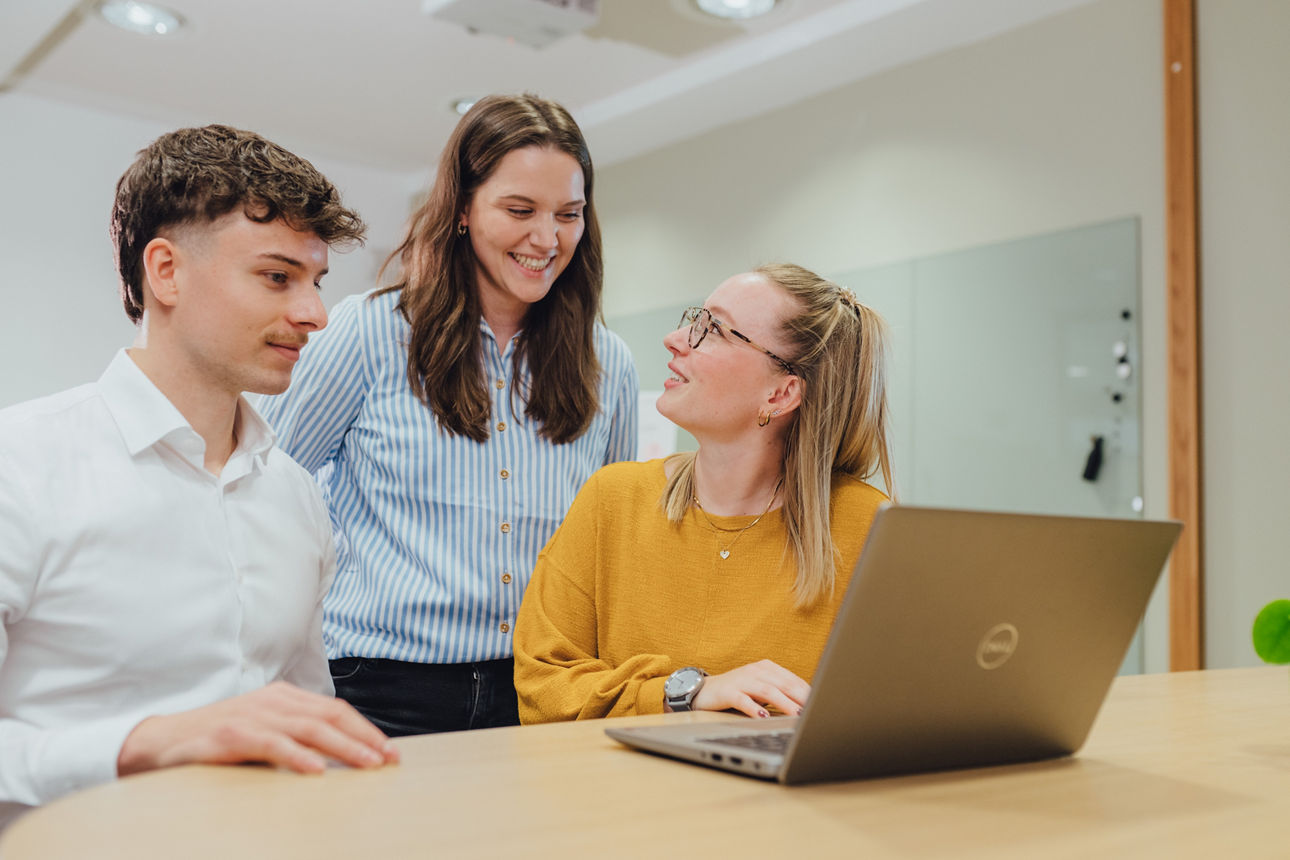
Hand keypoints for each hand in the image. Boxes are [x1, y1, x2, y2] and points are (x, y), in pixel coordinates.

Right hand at [117, 681, 399, 776]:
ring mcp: (252, 714)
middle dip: (365, 738)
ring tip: (366, 764)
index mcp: (284, 697)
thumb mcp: (263, 734)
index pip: (335, 710)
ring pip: (309, 728)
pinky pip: (272, 744)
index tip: (390, 752)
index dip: (365, 730)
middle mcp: (273, 700)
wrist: (159, 742)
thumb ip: (295, 739)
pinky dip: (297, 756)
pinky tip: (316, 770)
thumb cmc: (217, 742)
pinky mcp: (230, 734)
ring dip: (343, 747)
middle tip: (389, 759)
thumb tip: (339, 761)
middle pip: (330, 716)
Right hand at [691, 659, 810, 718]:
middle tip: (814, 710)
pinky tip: (763, 716)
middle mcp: (756, 671)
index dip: (808, 692)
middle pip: (783, 683)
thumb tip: (806, 706)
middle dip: (800, 697)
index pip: (793, 680)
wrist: (704, 690)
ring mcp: (741, 680)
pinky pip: (743, 700)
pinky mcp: (728, 691)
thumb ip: (780, 693)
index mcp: (767, 668)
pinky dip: (754, 708)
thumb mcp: (760, 689)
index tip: (822, 704)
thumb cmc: (737, 691)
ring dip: (784, 703)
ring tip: (797, 714)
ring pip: (767, 691)